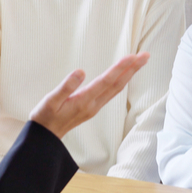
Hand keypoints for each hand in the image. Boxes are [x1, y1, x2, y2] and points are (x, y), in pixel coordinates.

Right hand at [29, 52, 149, 138]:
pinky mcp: (93, 108)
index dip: (120, 68)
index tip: (132, 56)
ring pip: (117, 88)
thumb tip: (81, 72)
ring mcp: (95, 107)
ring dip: (130, 74)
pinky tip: (125, 75)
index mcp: (84, 101)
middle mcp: (93, 105)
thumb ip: (66, 87)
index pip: (106, 81)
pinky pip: (112, 92)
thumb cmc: (45, 117)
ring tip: (140, 61)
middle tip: (146, 55)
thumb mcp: (50, 101)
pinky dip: (122, 81)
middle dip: (133, 69)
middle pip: (117, 84)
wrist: (46, 137)